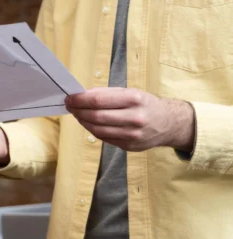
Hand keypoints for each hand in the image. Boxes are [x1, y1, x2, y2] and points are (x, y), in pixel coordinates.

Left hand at [64, 87, 194, 151]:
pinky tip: (88, 123)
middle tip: (70, 106)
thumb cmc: (146, 104)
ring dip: (83, 121)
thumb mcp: (131, 92)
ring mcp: (131, 134)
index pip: (98, 100)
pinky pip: (103, 138)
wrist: (168, 123)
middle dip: (78, 111)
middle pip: (96, 116)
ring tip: (77, 114)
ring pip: (97, 129)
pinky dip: (93, 130)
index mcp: (134, 99)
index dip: (80, 100)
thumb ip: (107, 93)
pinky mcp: (128, 146)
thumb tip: (82, 95)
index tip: (69, 98)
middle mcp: (134, 118)